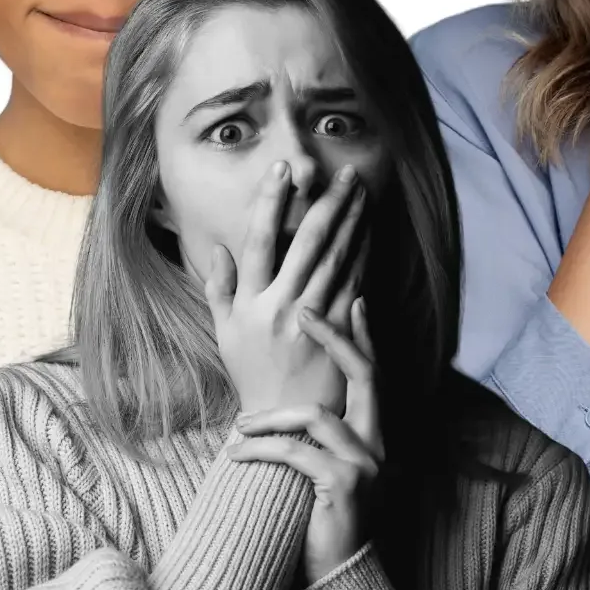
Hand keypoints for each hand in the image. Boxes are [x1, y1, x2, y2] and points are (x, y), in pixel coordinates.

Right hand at [205, 163, 366, 418]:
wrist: (284, 421)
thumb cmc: (251, 372)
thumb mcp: (224, 333)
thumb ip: (219, 289)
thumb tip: (219, 248)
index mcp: (250, 303)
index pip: (259, 241)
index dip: (271, 202)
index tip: (282, 169)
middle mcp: (281, 307)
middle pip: (308, 243)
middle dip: (328, 203)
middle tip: (345, 173)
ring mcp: (313, 319)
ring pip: (337, 258)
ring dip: (352, 221)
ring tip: (362, 191)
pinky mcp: (340, 332)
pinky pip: (355, 283)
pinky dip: (364, 253)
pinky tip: (369, 230)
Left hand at [227, 299, 383, 583]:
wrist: (340, 570)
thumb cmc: (326, 515)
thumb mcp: (329, 468)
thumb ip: (323, 434)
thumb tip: (297, 402)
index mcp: (376, 434)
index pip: (374, 373)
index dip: (364, 336)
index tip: (355, 299)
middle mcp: (379, 443)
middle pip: (364, 375)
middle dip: (333, 339)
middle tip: (302, 311)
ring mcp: (366, 463)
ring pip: (316, 416)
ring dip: (270, 417)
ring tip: (238, 427)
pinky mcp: (343, 485)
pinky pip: (296, 453)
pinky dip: (261, 450)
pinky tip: (237, 454)